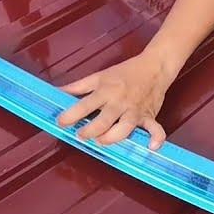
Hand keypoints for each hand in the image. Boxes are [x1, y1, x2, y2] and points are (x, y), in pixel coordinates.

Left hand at [56, 52, 178, 149]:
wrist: (154, 66)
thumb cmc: (125, 72)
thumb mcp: (100, 76)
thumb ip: (78, 86)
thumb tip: (57, 92)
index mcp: (106, 90)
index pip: (86, 104)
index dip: (71, 115)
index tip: (60, 122)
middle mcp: (120, 102)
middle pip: (104, 120)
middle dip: (90, 131)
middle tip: (80, 135)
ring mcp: (135, 110)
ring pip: (125, 128)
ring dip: (112, 138)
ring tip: (101, 141)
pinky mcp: (149, 116)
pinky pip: (155, 128)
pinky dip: (156, 138)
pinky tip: (152, 147)